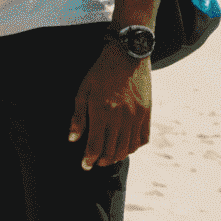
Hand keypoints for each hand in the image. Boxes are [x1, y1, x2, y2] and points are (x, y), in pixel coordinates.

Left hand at [69, 47, 150, 168]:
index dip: (89, 159)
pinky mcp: (148, 113)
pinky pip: (143, 138)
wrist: (128, 55)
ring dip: (117, 156)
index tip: (84, 166)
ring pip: (128, 147)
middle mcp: (121, 116)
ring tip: (107, 157)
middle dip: (102, 160)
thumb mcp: (83, 90)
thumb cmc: (100, 72)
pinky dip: (133, 147)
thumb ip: (78, 117)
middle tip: (94, 162)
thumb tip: (73, 139)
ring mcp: (137, 115)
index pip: (95, 144)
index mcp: (102, 110)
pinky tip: (125, 147)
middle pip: (112, 150)